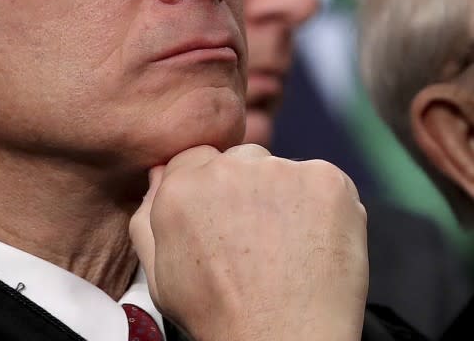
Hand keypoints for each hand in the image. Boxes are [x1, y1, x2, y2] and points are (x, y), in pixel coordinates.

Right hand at [130, 144, 367, 340]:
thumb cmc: (220, 316)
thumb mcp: (159, 276)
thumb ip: (149, 218)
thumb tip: (159, 174)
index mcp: (180, 187)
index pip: (198, 159)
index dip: (214, 190)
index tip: (227, 218)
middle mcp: (226, 168)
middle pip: (240, 160)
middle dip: (248, 189)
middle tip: (258, 238)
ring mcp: (279, 170)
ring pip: (281, 170)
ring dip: (285, 195)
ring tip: (288, 246)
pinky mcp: (325, 180)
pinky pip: (323, 181)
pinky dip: (323, 206)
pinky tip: (314, 242)